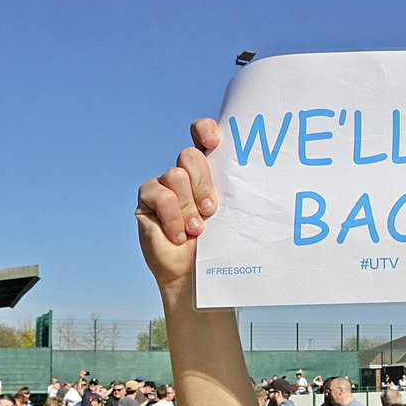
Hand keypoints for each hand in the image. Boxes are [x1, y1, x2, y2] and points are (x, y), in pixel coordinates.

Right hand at [136, 118, 220, 287]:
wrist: (195, 274)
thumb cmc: (219, 244)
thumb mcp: (231, 215)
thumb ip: (234, 192)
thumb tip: (257, 177)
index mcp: (209, 170)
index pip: (202, 134)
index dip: (205, 131)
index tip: (214, 143)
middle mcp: (185, 173)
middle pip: (190, 156)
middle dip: (204, 184)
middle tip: (211, 210)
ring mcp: (164, 183)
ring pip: (175, 175)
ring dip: (189, 206)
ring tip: (197, 230)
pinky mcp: (148, 198)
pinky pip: (159, 195)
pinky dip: (173, 217)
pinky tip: (179, 235)